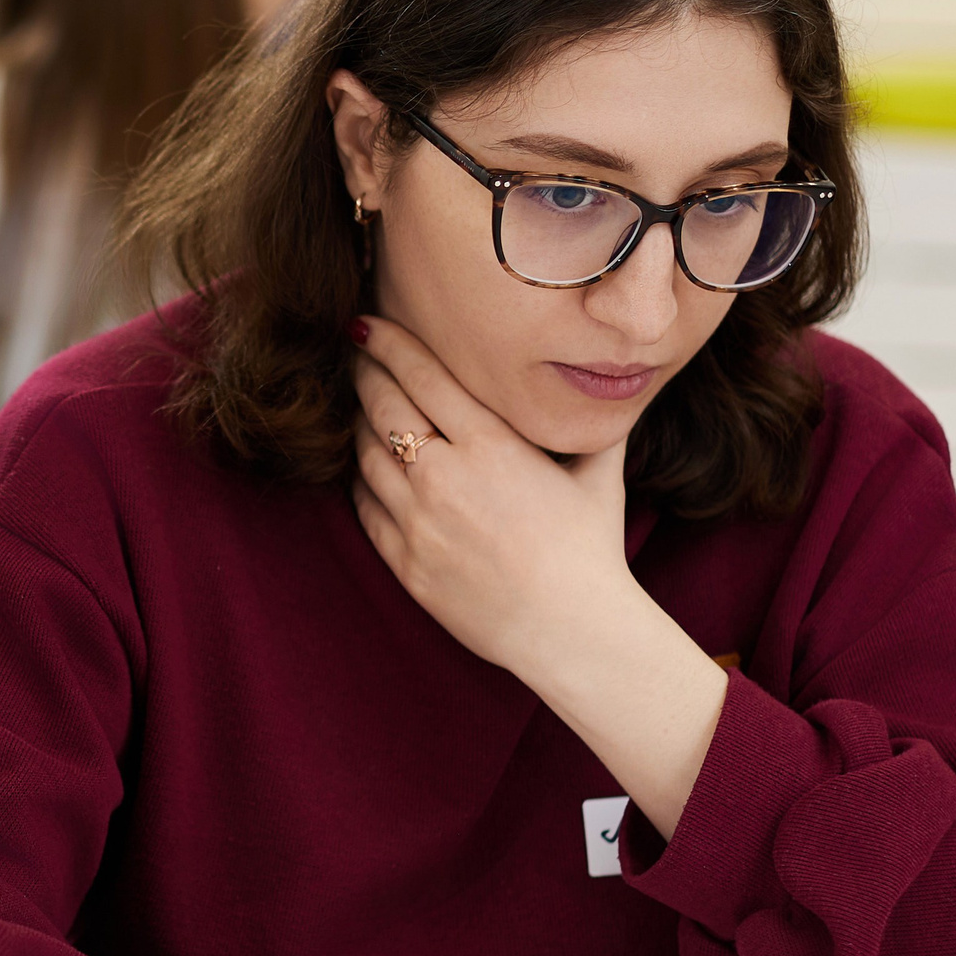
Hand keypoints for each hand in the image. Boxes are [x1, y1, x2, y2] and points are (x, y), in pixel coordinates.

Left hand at [348, 315, 633, 678]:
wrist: (570, 632)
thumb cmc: (589, 550)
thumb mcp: (597, 472)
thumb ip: (583, 422)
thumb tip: (599, 382)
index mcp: (491, 446)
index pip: (423, 376)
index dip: (389, 344)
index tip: (368, 323)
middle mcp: (445, 478)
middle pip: (382, 407)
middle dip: (364, 374)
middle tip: (356, 354)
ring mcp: (418, 522)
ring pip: (365, 455)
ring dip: (359, 423)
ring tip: (361, 406)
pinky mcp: (403, 561)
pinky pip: (364, 506)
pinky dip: (361, 478)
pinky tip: (365, 464)